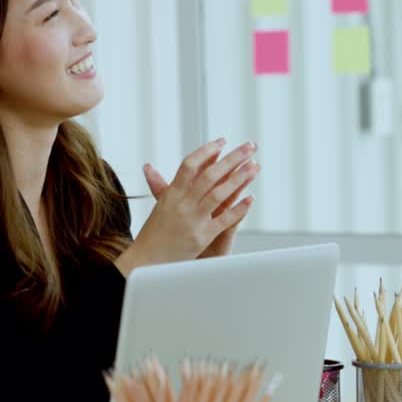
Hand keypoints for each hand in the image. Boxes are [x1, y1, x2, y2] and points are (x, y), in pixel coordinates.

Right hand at [116, 139, 258, 273]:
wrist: (147, 260)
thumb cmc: (155, 233)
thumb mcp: (159, 206)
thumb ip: (161, 186)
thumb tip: (149, 167)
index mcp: (172, 193)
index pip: (190, 164)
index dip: (207, 151)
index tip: (222, 141)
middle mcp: (183, 203)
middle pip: (210, 175)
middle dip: (232, 159)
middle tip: (249, 146)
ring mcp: (193, 219)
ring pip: (220, 194)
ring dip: (239, 179)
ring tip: (254, 167)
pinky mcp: (202, 236)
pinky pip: (225, 220)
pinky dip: (239, 209)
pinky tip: (251, 198)